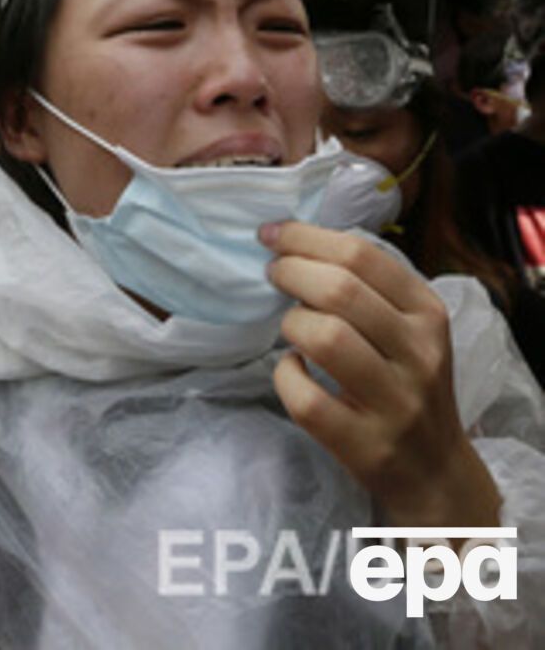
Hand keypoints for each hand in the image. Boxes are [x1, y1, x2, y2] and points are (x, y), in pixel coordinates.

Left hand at [261, 220, 500, 527]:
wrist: (434, 472)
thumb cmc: (405, 385)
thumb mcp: (409, 331)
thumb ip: (368, 289)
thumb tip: (296, 243)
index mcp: (428, 314)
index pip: (363, 256)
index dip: (306, 238)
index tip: (272, 235)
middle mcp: (419, 354)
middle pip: (340, 290)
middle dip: (291, 272)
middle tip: (272, 274)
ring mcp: (395, 402)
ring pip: (325, 337)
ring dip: (292, 324)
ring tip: (291, 328)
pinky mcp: (365, 444)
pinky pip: (305, 397)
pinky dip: (285, 376)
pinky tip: (293, 370)